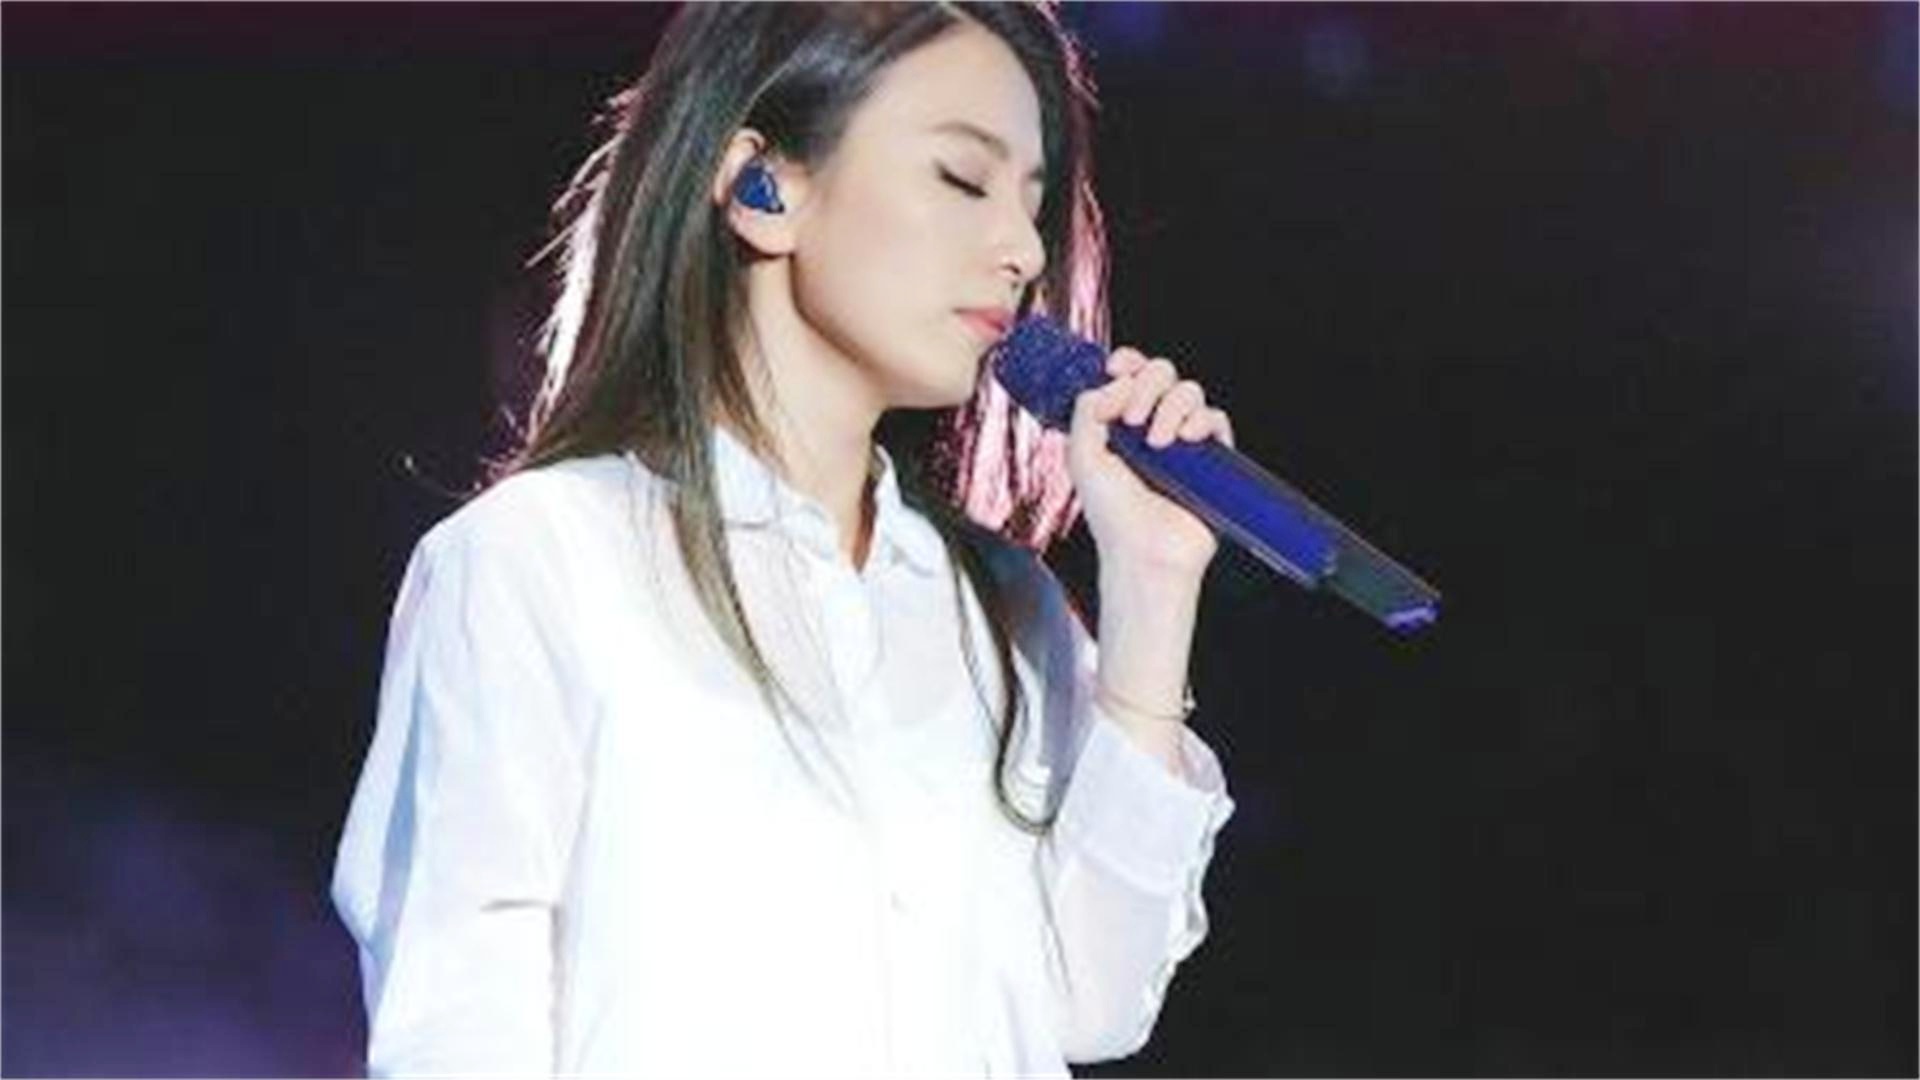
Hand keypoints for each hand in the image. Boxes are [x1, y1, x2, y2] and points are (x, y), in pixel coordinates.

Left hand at [1067, 347, 1236, 579]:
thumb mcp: (1082, 456)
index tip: (1115, 369)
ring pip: (1189, 391)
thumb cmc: (1111, 513)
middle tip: (1133, 420)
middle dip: (1147, 385)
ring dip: (1171, 407)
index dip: (1127, 362)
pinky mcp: (1212, 458)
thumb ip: (1087, 409)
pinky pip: (1216, 417)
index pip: (1130, 374)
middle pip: (1161, 372)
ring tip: (1157, 444)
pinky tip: (1186, 439)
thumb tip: (1117, 381)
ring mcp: (1184, 441)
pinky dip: (1202, 421)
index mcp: (1120, 422)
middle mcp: (1153, 426)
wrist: (1144, 552)